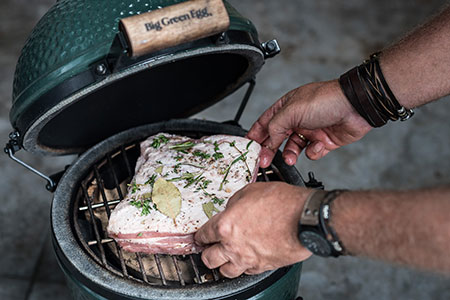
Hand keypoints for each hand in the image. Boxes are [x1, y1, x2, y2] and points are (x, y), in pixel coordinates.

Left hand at [194, 182, 312, 277]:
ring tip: (224, 258)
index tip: (201, 236)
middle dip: (207, 252)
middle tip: (209, 248)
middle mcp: (233, 246)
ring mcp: (248, 259)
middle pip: (208, 258)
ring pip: (225, 271)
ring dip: (223, 264)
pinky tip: (245, 260)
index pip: (203, 235)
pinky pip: (246, 272)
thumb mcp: (251, 191)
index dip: (200, 235)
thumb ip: (235, 202)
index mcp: (226, 225)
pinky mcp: (263, 267)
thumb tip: (231, 208)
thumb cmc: (282, 202)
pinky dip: (243, 267)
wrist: (305, 218)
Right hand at [247, 80, 371, 166]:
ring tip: (290, 159)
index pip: (265, 122)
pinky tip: (318, 145)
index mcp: (286, 107)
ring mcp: (310, 131)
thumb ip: (275, 126)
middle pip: (277, 138)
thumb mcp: (291, 111)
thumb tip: (266, 141)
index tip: (248, 147)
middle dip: (269, 150)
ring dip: (290, 155)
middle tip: (264, 161)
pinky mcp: (323, 142)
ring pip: (293, 149)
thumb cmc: (325, 101)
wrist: (356, 107)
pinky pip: (312, 153)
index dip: (255, 134)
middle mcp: (297, 119)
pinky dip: (313, 152)